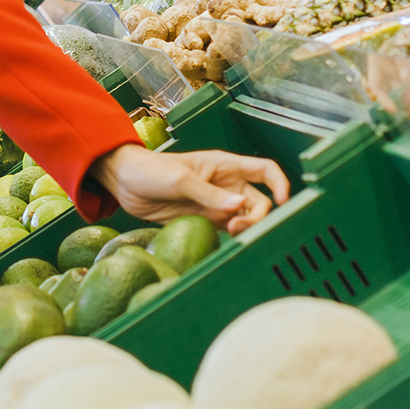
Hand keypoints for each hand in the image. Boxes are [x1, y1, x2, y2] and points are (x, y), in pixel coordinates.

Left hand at [89, 144, 289, 234]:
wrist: (126, 183)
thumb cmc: (152, 171)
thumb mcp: (181, 180)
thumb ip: (209, 194)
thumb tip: (237, 207)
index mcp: (226, 166)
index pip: (265, 170)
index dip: (280, 183)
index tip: (283, 201)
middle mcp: (227, 184)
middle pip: (260, 201)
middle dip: (258, 216)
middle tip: (237, 228)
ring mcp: (217, 203)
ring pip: (246, 218)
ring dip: (246, 228)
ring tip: (231, 234)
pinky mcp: (205, 219)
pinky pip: (228, 230)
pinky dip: (232, 238)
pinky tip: (225, 242)